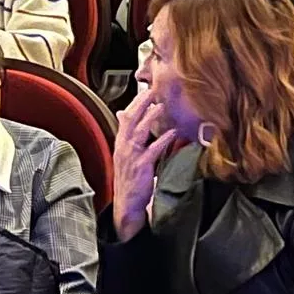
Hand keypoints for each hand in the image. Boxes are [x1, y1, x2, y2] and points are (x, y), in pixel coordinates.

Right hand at [112, 92, 177, 242]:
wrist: (126, 204)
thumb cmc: (129, 178)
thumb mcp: (124, 153)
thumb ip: (126, 134)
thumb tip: (123, 113)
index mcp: (120, 142)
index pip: (126, 117)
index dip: (135, 102)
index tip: (145, 89)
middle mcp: (123, 147)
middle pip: (130, 119)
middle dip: (141, 103)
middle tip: (152, 89)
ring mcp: (131, 156)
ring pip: (139, 131)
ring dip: (151, 117)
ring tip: (162, 105)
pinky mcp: (141, 167)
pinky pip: (152, 150)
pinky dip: (163, 139)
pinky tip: (173, 132)